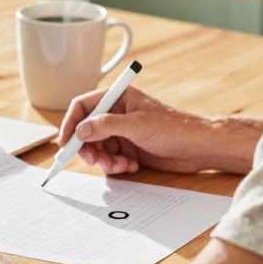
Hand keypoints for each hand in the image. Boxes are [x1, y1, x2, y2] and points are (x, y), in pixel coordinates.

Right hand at [57, 86, 223, 174]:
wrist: (197, 147)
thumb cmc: (173, 127)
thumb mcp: (136, 124)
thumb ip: (105, 126)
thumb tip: (80, 130)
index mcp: (118, 97)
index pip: (83, 106)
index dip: (71, 123)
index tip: (65, 142)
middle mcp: (117, 114)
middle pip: (87, 130)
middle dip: (88, 148)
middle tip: (94, 160)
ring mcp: (123, 132)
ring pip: (98, 148)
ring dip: (104, 160)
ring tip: (119, 165)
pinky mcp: (129, 149)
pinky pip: (110, 159)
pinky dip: (116, 166)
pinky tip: (131, 166)